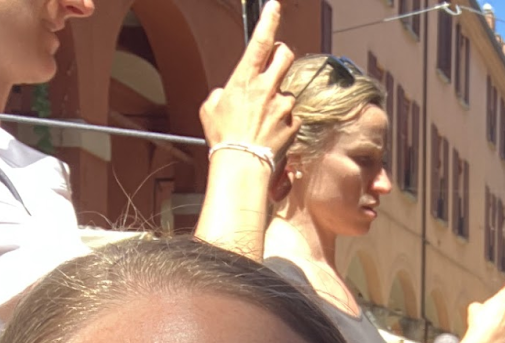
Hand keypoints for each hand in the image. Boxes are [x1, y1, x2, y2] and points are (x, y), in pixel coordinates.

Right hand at [200, 2, 297, 157]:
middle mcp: (268, 89)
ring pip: (286, 92)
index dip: (269, 21)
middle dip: (281, 53)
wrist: (242, 165)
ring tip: (263, 120)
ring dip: (278, 100)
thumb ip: (222, 93)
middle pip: (285, 56)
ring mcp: (283, 107)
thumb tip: (228, 93)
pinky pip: (292, 117)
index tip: (275, 7)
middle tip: (275, 61)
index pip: (260, 42)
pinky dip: (284, 122)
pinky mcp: (294, 124)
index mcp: (244, 80)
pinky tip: (271, 133)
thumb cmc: (224, 138)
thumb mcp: (210, 108)